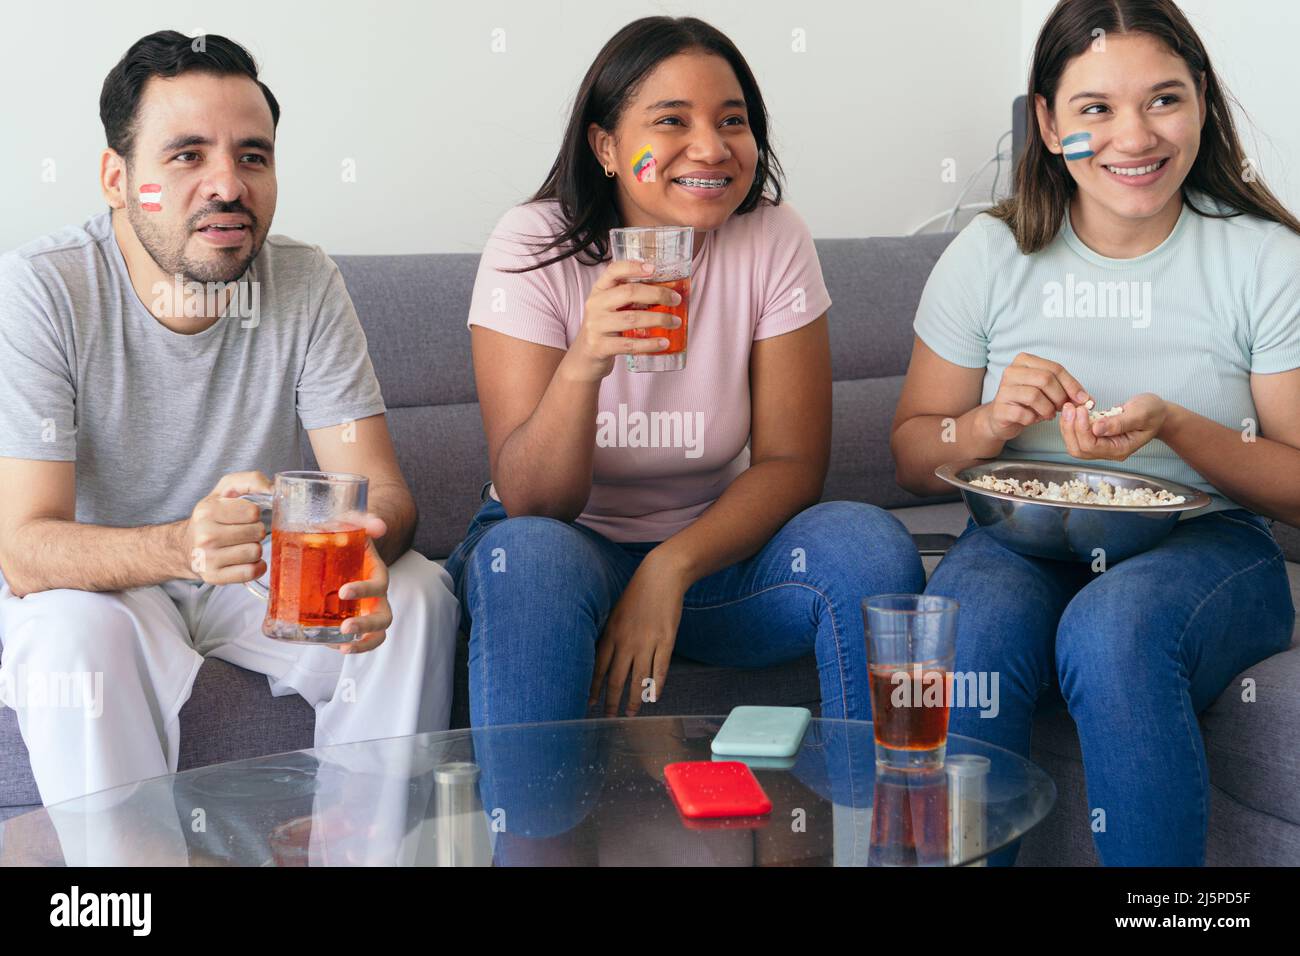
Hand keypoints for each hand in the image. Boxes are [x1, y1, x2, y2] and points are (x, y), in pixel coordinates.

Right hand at [182, 471, 273, 584]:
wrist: (186, 546)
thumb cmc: (213, 516)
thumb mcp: (226, 491)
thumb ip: (251, 481)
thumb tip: (273, 488)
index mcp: (207, 510)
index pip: (253, 512)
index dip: (254, 514)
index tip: (245, 516)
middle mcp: (204, 535)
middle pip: (257, 532)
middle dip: (256, 531)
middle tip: (243, 532)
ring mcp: (208, 558)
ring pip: (255, 552)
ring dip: (255, 549)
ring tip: (242, 545)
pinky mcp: (214, 577)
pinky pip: (251, 572)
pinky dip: (256, 567)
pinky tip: (247, 561)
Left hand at [333, 513, 390, 653]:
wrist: (342, 545)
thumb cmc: (348, 535)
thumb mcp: (353, 523)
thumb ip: (364, 520)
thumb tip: (379, 527)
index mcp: (377, 573)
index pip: (379, 585)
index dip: (365, 590)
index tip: (344, 591)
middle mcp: (376, 596)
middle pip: (383, 617)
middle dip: (367, 626)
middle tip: (346, 628)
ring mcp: (366, 611)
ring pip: (376, 634)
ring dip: (362, 644)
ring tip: (341, 647)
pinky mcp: (351, 620)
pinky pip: (356, 639)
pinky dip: (344, 645)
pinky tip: (327, 644)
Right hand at [560, 260, 682, 382]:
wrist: (584, 358)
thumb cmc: (605, 329)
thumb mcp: (610, 308)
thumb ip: (630, 299)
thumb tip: (668, 292)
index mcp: (599, 290)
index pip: (613, 271)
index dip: (633, 267)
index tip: (654, 269)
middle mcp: (595, 305)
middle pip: (629, 292)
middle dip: (657, 294)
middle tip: (676, 300)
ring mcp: (596, 326)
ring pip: (632, 318)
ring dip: (658, 319)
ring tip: (675, 322)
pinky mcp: (600, 346)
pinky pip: (629, 344)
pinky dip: (649, 343)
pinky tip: (664, 342)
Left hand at [589, 557, 686, 716]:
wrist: (661, 577)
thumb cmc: (637, 594)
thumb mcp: (615, 613)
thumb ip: (610, 636)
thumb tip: (603, 658)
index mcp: (611, 634)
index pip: (598, 668)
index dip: (593, 688)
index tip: (589, 703)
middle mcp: (626, 642)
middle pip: (616, 679)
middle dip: (611, 701)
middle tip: (609, 717)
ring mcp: (647, 643)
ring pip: (638, 679)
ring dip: (634, 700)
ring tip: (631, 714)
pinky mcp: (666, 641)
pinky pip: (660, 670)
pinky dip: (656, 686)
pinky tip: (654, 698)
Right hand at [980, 352, 1091, 442]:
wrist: (1002, 417)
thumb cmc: (1027, 401)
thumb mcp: (1047, 390)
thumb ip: (1066, 390)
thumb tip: (1088, 399)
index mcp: (1024, 360)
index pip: (1055, 368)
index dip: (1072, 384)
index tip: (1083, 399)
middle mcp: (1011, 371)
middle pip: (1045, 379)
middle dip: (1060, 397)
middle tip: (1063, 408)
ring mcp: (1003, 389)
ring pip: (1034, 396)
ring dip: (1048, 409)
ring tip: (1049, 415)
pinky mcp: (999, 408)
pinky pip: (1024, 414)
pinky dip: (1034, 419)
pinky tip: (1033, 419)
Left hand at [1060, 392, 1167, 460]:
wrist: (1156, 413)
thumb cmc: (1153, 413)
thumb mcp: (1141, 414)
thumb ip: (1119, 422)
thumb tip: (1097, 428)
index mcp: (1121, 449)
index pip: (1092, 446)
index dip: (1082, 429)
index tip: (1080, 409)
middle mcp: (1109, 452)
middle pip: (1079, 449)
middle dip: (1070, 428)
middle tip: (1070, 407)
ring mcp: (1102, 446)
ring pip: (1075, 444)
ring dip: (1068, 426)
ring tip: (1070, 408)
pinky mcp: (1096, 439)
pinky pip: (1077, 437)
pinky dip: (1072, 424)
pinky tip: (1073, 411)